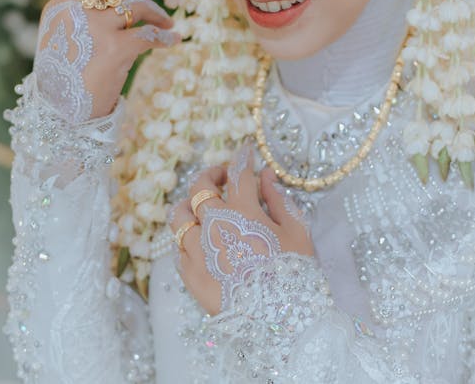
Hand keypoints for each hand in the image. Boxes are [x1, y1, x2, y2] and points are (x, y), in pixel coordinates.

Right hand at [34, 0, 180, 122]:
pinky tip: (173, 41)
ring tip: (170, 25)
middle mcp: (79, 8)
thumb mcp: (64, 33)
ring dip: (159, 14)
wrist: (61, 110)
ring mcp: (96, 27)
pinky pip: (150, 35)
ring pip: (140, 5)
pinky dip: (165, 38)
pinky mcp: (115, 49)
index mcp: (65, 0)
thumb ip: (85, 8)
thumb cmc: (65, 70)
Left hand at [170, 145, 313, 314]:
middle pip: (199, 187)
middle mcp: (213, 225)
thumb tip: (265, 175)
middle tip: (222, 177)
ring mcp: (197, 251)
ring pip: (179, 216)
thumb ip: (277, 199)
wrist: (282, 322)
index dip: (241, 157)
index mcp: (242, 211)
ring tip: (202, 208)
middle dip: (210, 175)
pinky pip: (179, 249)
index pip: (238, 172)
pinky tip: (201, 241)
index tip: (244, 152)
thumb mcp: (296, 231)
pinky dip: (188, 239)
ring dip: (190, 205)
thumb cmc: (295, 274)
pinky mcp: (190, 276)